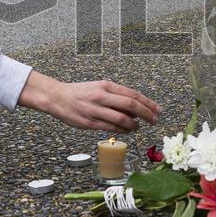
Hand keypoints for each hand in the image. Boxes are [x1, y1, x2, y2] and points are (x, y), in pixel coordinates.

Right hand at [18, 70, 160, 133]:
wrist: (57, 97)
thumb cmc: (81, 93)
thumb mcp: (100, 88)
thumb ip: (117, 96)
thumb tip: (137, 108)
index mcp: (106, 85)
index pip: (132, 94)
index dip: (148, 103)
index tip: (158, 110)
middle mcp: (101, 96)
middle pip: (131, 105)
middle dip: (146, 114)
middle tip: (154, 120)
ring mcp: (95, 110)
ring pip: (122, 119)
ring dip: (134, 125)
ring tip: (138, 127)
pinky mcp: (89, 123)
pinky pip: (111, 128)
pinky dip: (122, 130)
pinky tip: (127, 131)